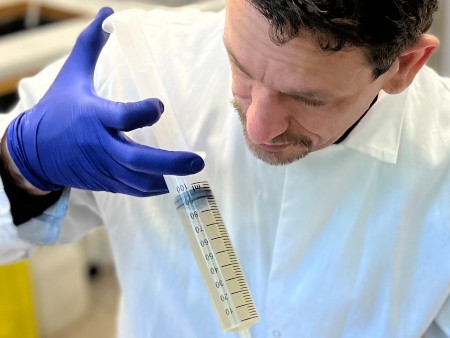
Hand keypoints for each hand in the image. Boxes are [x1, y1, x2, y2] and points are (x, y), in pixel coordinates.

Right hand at [4, 7, 203, 196]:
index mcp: (92, 116)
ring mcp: (103, 167)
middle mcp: (99, 145)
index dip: (144, 113)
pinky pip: (133, 189)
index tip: (159, 105)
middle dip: (170, 162)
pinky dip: (154, 187)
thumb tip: (108, 13)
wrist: (32, 151)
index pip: (123, 117)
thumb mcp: (72, 74)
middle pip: (137, 159)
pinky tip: (172, 180)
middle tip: (197, 159)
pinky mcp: (105, 182)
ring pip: (138, 180)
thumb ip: (91, 45)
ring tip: (193, 171)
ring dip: (168, 178)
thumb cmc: (56, 110)